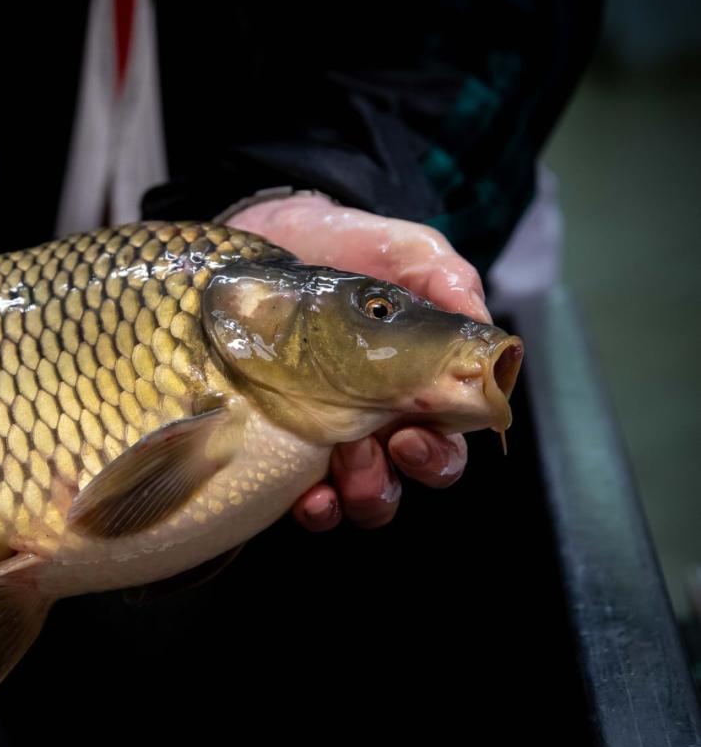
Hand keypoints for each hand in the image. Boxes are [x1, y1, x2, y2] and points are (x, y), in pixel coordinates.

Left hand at [227, 193, 490, 530]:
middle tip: (370, 445)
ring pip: (359, 496)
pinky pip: (300, 497)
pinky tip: (305, 497)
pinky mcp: (275, 442)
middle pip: (403, 479)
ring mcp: (324, 436)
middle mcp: (375, 421)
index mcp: (414, 387)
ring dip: (358, 492)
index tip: (413, 435)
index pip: (445, 442)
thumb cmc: (343, 247)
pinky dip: (313, 508)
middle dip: (392, 477)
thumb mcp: (401, 250)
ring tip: (336, 459)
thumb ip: (446, 279)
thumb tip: (482, 326)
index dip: (438, 454)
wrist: (264, 238)